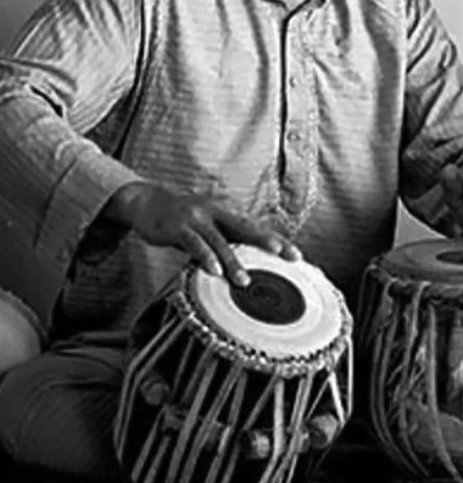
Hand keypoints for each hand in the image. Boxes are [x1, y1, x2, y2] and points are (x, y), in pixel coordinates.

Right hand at [103, 182, 300, 285]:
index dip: (277, 241)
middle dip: (267, 242)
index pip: (256, 229)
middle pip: (246, 228)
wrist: (145, 201)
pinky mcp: (177, 226)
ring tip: (244, 280)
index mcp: (226, 214)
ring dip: (232, 261)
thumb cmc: (180, 220)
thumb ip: (221, 242)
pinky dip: (204, 257)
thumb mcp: (205, 228)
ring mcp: (196, 218)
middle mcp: (215, 212)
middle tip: (285, 255)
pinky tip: (213, 271)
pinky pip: (194, 243)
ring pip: (219, 241)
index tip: (297, 256)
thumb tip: (241, 265)